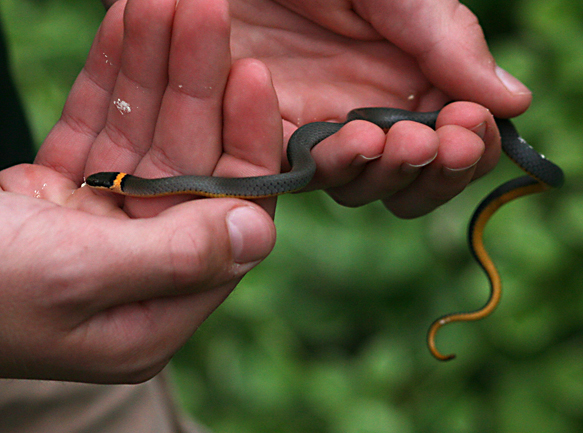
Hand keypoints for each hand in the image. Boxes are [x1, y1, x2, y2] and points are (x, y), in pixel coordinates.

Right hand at [0, 0, 278, 382]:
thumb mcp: (74, 278)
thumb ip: (175, 258)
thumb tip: (260, 230)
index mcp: (157, 308)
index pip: (230, 215)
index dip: (247, 142)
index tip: (249, 74)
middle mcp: (141, 265)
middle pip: (189, 163)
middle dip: (196, 83)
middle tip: (205, 8)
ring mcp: (103, 226)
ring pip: (144, 136)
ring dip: (155, 67)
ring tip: (163, 2)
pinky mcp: (64, 194)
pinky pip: (97, 128)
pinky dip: (109, 79)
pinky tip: (127, 27)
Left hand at [230, 0, 531, 216]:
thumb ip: (445, 40)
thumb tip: (515, 100)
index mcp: (404, 79)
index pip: (449, 142)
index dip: (467, 147)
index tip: (472, 125)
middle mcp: (363, 114)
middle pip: (408, 181)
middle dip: (434, 170)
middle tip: (444, 140)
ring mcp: (314, 130)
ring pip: (360, 187)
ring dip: (390, 172)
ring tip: (402, 139)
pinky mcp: (264, 138)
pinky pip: (304, 175)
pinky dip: (337, 166)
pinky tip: (358, 138)